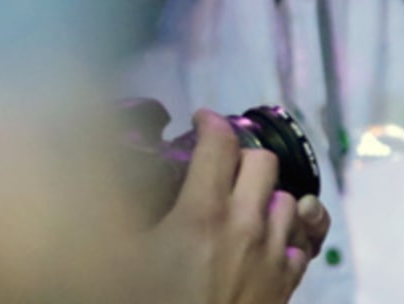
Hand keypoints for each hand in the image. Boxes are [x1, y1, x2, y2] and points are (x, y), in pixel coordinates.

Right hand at [136, 110, 326, 303]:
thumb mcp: (118, 259)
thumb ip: (120, 219)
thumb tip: (104, 188)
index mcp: (202, 214)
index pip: (219, 142)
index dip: (211, 122)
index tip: (200, 119)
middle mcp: (246, 225)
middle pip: (263, 162)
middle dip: (241, 155)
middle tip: (219, 163)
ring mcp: (272, 255)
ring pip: (287, 199)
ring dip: (265, 196)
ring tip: (241, 204)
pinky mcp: (286, 284)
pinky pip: (299, 244)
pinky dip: (285, 236)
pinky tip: (264, 243)